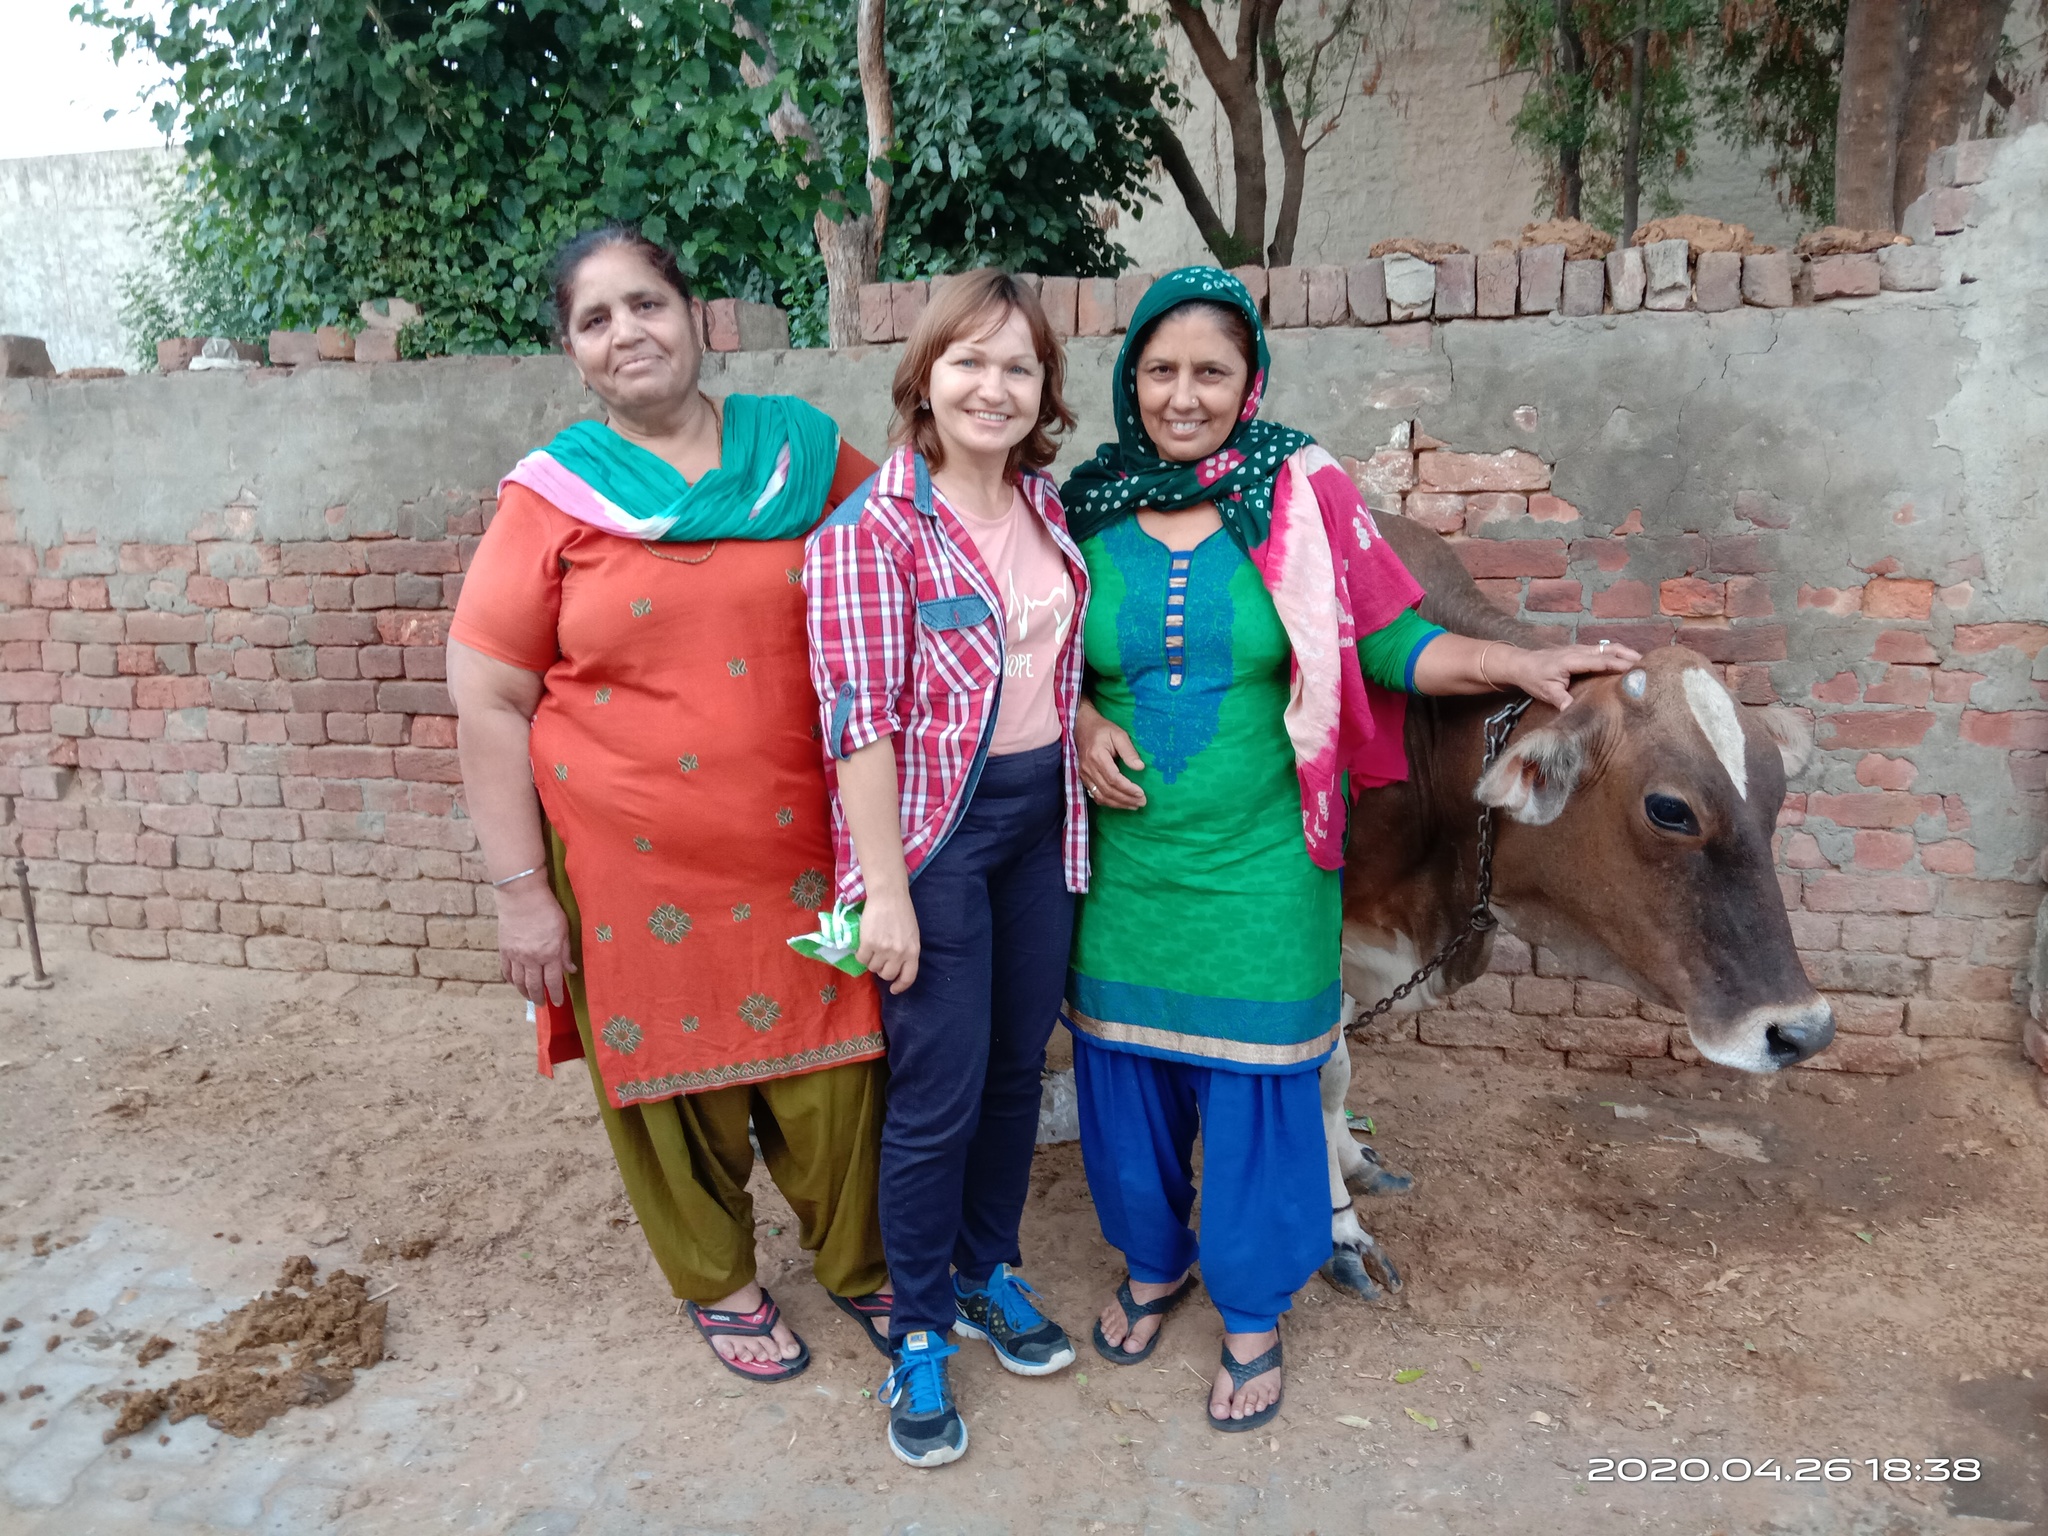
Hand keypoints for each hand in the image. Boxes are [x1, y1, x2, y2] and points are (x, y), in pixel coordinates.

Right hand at [494, 875, 575, 1005]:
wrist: (522, 896)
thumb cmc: (548, 909)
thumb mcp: (564, 930)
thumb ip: (566, 952)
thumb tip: (571, 969)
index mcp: (550, 954)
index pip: (554, 981)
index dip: (556, 995)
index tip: (558, 1003)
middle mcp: (532, 958)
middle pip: (535, 985)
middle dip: (539, 998)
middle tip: (542, 1004)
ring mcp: (516, 955)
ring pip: (519, 982)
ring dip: (524, 992)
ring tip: (529, 997)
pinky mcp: (504, 950)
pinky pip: (506, 971)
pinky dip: (510, 980)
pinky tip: (514, 983)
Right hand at [857, 887, 920, 994]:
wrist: (888, 896)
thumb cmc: (902, 913)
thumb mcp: (911, 935)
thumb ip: (907, 951)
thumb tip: (896, 968)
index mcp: (913, 951)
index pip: (908, 977)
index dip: (900, 986)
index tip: (893, 989)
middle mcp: (899, 953)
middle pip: (887, 974)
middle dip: (882, 969)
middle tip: (879, 958)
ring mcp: (883, 949)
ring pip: (873, 967)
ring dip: (871, 960)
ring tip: (873, 946)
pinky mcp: (868, 943)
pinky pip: (861, 959)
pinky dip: (861, 955)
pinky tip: (864, 945)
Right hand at [1076, 697, 1146, 809]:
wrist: (1083, 727)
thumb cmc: (1103, 730)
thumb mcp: (1119, 734)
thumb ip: (1129, 751)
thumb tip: (1140, 767)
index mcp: (1097, 756)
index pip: (1113, 779)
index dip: (1127, 789)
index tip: (1141, 793)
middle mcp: (1088, 768)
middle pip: (1108, 791)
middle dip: (1126, 799)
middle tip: (1142, 802)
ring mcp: (1084, 775)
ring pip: (1101, 796)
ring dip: (1118, 804)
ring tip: (1134, 805)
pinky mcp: (1084, 778)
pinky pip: (1095, 795)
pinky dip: (1109, 802)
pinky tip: (1120, 803)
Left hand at [1502, 640, 1641, 710]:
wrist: (1521, 663)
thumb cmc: (1534, 677)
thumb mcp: (1545, 691)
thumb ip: (1561, 700)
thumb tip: (1574, 711)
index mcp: (1573, 660)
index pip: (1601, 661)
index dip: (1620, 664)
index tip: (1637, 668)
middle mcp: (1580, 651)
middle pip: (1610, 649)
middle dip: (1630, 655)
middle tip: (1649, 664)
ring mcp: (1581, 649)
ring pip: (1608, 647)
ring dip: (1626, 652)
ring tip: (1644, 662)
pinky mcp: (1581, 651)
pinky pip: (1603, 649)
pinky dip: (1617, 653)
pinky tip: (1627, 660)